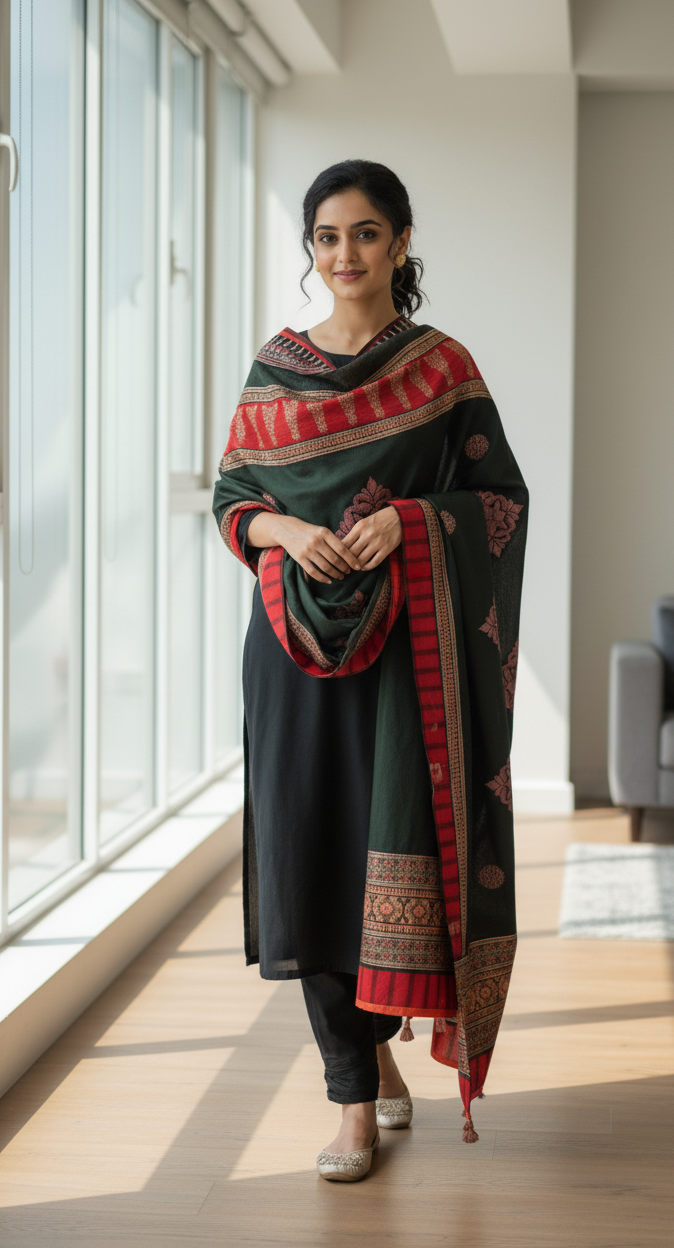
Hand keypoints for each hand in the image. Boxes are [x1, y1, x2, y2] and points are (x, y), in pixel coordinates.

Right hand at [247, 511, 361, 584]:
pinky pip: (313, 572)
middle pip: (335, 559)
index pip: (342, 548)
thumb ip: (333, 541)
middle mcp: (316, 541)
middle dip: (344, 568)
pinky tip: (329, 580)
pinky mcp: (299, 558)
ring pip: (325, 567)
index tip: (358, 566)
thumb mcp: (322, 530)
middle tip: (349, 572)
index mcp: (324, 533)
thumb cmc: (309, 531)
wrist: (287, 529)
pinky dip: (322, 578)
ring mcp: (307, 550)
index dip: (351, 559)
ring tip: (341, 576)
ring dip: (335, 574)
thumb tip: (350, 555)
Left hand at [340, 505, 401, 570]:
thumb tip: (341, 547)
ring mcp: (378, 542)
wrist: (400, 517)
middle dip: (346, 562)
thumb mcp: (364, 522)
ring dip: (356, 566)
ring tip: (353, 567)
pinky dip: (367, 567)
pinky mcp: (386, 549)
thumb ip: (354, 534)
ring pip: (361, 560)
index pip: (344, 544)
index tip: (337, 558)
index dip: (338, 553)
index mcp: (360, 527)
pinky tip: (363, 567)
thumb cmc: (379, 520)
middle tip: (343, 566)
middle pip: (351, 553)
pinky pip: (374, 563)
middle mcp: (368, 534)